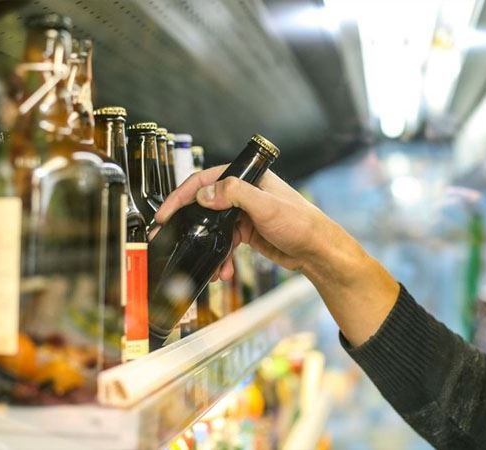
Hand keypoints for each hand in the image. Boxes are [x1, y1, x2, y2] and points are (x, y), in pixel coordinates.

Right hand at [155, 164, 399, 346]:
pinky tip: (223, 270)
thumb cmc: (303, 224)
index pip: (205, 180)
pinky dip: (221, 257)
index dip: (182, 196)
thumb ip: (235, 195)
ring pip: (214, 228)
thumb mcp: (267, 206)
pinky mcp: (247, 232)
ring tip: (209, 264)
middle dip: (189, 224)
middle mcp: (244, 193)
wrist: (318, 252)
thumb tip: (205, 194)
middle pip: (205, 205)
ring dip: (208, 247)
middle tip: (171, 237)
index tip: (166, 213)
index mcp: (248, 178)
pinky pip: (224, 243)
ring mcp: (244, 214)